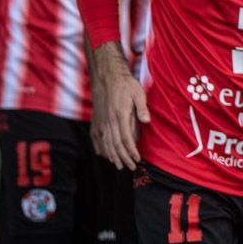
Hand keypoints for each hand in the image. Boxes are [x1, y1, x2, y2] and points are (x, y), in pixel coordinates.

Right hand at [90, 45, 148, 170]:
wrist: (107, 76)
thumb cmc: (125, 85)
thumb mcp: (138, 93)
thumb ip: (142, 108)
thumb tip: (146, 121)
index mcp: (120, 115)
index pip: (125, 139)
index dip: (131, 152)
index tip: (137, 160)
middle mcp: (108, 121)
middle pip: (115, 145)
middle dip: (123, 158)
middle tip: (131, 167)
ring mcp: (100, 122)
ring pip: (105, 144)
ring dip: (113, 156)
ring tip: (119, 166)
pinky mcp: (96, 121)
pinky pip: (96, 139)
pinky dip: (101, 149)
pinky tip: (105, 155)